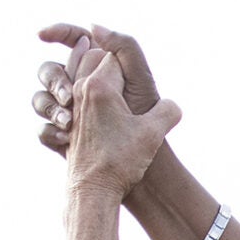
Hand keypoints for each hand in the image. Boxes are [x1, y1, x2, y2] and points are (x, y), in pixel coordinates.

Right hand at [33, 22, 159, 154]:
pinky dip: (49, 133)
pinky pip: (43, 130)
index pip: (73, 40)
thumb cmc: (148, 127)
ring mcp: (71, 114)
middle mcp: (83, 89)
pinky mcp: (65, 138)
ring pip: (42, 99)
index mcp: (102, 71)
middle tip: (68, 98)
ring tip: (68, 123)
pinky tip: (64, 141)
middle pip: (50, 70)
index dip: (57, 32)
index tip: (42, 35)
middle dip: (54, 80)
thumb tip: (93, 26)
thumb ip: (125, 48)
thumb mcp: (141, 82)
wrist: (147, 173)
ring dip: (49, 108)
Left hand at [61, 50, 179, 199]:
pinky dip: (71, 88)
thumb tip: (172, 106)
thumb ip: (168, 111)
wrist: (93, 190)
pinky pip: (66, 95)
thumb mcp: (154, 133)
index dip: (126, 58)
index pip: (114, 56)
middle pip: (89, 57)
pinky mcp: (68, 123)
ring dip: (82, 66)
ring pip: (74, 73)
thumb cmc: (121, 161)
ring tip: (88, 57)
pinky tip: (76, 92)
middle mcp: (81, 92)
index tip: (134, 63)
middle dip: (102, 54)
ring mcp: (72, 108)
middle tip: (108, 48)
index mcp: (100, 86)